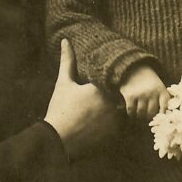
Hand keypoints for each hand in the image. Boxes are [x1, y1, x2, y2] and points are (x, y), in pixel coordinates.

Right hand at [44, 40, 120, 159]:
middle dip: (115, 98)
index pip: (112, 80)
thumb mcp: (63, 83)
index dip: (107, 84)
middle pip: (120, 96)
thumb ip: (67, 61)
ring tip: (100, 116)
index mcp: (101, 88)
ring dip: (117, 112)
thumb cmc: (59, 109)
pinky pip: (122, 127)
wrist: (58, 139)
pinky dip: (115, 126)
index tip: (97, 91)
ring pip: (123, 111)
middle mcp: (111, 103)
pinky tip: (100, 128)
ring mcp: (115, 120)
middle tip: (99, 104)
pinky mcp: (115, 135)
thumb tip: (65, 41)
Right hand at [120, 63, 169, 121]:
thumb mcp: (159, 86)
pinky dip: (131, 113)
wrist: (134, 69)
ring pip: (141, 113)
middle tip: (146, 117)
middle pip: (151, 113)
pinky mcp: (130, 96)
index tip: (159, 117)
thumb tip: (164, 116)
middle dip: (149, 117)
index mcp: (161, 90)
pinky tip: (132, 111)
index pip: (164, 107)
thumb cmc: (149, 82)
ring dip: (140, 116)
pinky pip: (131, 110)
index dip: (162, 114)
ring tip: (139, 114)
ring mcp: (140, 94)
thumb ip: (162, 99)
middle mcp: (152, 93)